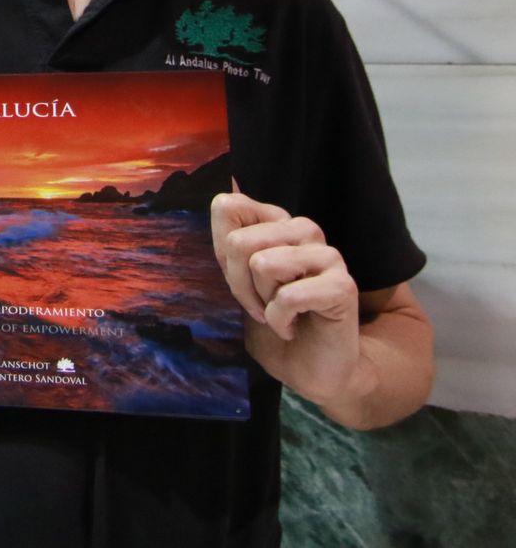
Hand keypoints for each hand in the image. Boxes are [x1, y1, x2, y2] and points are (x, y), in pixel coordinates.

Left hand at [210, 188, 364, 407]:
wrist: (308, 368)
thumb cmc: (272, 319)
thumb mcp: (238, 278)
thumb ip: (230, 242)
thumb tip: (224, 195)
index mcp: (276, 222)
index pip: (228, 207)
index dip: (223, 252)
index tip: (240, 278)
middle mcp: (303, 230)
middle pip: (239, 242)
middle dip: (240, 285)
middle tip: (261, 304)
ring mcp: (327, 255)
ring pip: (263, 264)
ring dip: (263, 302)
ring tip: (281, 312)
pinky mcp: (342, 285)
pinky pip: (287, 296)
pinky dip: (280, 320)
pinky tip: (293, 326)